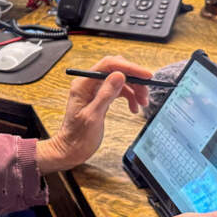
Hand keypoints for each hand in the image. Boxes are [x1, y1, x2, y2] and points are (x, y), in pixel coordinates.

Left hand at [36, 56, 150, 172]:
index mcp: (83, 84)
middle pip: (116, 71)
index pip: (108, 65)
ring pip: (120, 81)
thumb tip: (119, 75)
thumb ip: (105, 95)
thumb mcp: (93, 116)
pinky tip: (134, 107)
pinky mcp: (100, 98)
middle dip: (134, 79)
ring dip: (134, 89)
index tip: (146, 75)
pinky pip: (118, 91)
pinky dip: (129, 97)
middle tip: (146, 93)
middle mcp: (88, 84)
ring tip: (142, 103)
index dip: (129, 68)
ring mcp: (94, 90)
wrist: (71, 150)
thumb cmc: (77, 137)